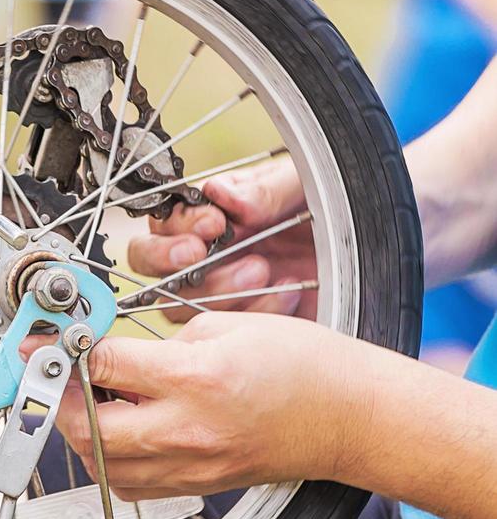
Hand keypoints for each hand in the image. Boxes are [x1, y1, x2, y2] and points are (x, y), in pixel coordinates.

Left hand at [53, 311, 364, 498]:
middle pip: (85, 428)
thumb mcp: (225, 327)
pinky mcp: (194, 487)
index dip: (62, 352)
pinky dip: (107, 460)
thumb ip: (160, 342)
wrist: (349, 418)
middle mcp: (186, 430)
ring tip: (91, 402)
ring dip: (79, 433)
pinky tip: (118, 431)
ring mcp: (189, 467)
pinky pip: (127, 485)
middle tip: (58, 376)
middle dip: (58, 400)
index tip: (41, 345)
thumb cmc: (301, 366)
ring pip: (98, 465)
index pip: (102, 367)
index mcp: (195, 379)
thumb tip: (111, 353)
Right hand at [124, 157, 317, 320]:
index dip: (177, 226)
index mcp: (205, 214)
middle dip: (168, 259)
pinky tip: (286, 293)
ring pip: (177, 304)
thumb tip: (220, 192)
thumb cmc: (328, 207)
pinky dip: (256, 312)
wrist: (371, 248)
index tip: (212, 224)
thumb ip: (262, 187)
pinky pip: (223, 334)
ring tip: (260, 270)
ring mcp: (217, 293)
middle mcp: (201, 255)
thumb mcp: (300, 184)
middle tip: (200, 253)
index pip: (162, 222)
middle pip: (148, 266)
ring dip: (217, 288)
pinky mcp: (239, 327)